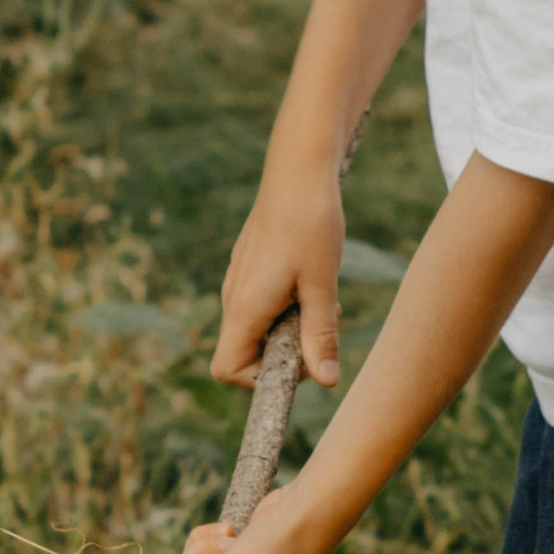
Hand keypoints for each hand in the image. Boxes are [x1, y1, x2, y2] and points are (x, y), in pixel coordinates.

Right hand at [216, 165, 343, 390]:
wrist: (298, 171)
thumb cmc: (311, 224)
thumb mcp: (322, 285)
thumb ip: (320, 336)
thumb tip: (326, 382)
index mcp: (245, 307)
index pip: (227, 369)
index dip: (259, 379)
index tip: (299, 360)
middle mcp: (233, 297)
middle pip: (243, 352)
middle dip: (282, 353)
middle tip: (319, 327)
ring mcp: (238, 281)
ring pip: (255, 327)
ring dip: (287, 328)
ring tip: (319, 300)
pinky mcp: (248, 267)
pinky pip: (259, 304)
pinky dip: (284, 307)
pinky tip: (310, 280)